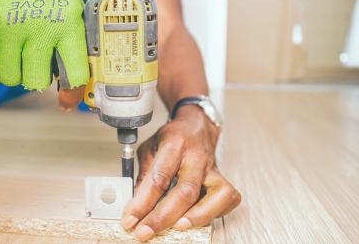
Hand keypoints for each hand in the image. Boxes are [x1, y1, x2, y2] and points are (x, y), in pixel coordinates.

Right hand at [0, 0, 89, 92]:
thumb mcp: (68, 10)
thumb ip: (71, 43)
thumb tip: (69, 84)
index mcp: (67, 25)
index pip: (74, 74)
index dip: (72, 92)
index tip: (67, 98)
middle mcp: (40, 29)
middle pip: (36, 82)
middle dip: (36, 78)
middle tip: (35, 64)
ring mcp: (10, 29)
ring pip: (11, 77)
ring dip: (14, 71)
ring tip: (16, 53)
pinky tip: (1, 49)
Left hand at [121, 106, 240, 241]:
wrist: (197, 125)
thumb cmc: (173, 138)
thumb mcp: (150, 148)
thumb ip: (144, 176)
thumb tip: (136, 205)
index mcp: (174, 145)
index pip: (158, 178)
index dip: (142, 203)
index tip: (130, 220)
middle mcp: (196, 157)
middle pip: (185, 191)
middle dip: (163, 217)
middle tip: (145, 232)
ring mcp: (213, 169)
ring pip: (216, 196)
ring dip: (197, 217)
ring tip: (177, 228)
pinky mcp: (223, 178)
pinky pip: (228, 199)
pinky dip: (215, 213)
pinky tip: (198, 218)